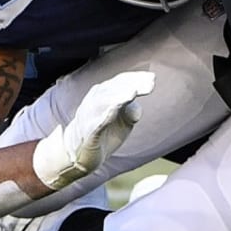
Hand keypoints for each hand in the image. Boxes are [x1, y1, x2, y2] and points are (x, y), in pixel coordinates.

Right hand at [31, 71, 153, 189]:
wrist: (78, 152)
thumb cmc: (103, 133)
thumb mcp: (122, 122)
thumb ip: (130, 111)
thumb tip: (137, 108)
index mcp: (103, 95)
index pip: (120, 82)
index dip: (136, 79)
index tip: (152, 79)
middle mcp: (94, 101)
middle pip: (114, 88)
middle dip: (131, 84)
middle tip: (149, 84)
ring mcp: (89, 116)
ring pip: (103, 102)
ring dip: (118, 95)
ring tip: (133, 91)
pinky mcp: (88, 132)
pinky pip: (96, 122)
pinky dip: (105, 115)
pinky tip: (115, 109)